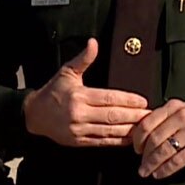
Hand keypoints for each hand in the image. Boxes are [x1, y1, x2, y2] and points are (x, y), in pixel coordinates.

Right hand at [23, 38, 151, 147]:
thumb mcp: (67, 72)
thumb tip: (94, 42)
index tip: (143, 101)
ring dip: (129, 130)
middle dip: (134, 116)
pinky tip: (130, 139)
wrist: (34, 115)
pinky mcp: (79, 142)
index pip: (109, 98)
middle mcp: (79, 114)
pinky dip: (117, 141)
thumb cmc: (53, 91)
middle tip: (151, 115)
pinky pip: (102, 142)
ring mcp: (79, 130)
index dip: (128, 100)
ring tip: (146, 127)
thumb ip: (84, 59)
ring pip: (110, 131)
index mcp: (79, 96)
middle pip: (113, 116)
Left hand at [131, 99, 184, 178]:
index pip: (147, 123)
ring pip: (164, 151)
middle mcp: (182, 116)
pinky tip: (160, 174)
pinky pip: (176, 161)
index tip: (136, 149)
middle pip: (154, 138)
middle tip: (141, 165)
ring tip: (146, 172)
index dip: (137, 139)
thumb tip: (139, 135)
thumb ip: (162, 119)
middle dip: (144, 155)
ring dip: (152, 164)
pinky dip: (165, 170)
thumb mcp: (181, 113)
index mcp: (173, 107)